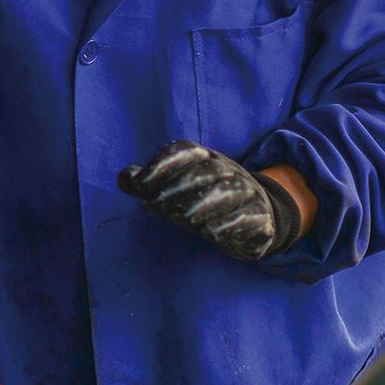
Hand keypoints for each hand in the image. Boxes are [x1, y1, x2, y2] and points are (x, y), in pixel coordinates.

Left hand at [118, 140, 305, 259]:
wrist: (255, 219)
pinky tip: (211, 233)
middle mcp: (228, 171)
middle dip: (176, 187)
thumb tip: (124, 178)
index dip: (161, 164)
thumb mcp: (177, 192)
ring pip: (228, 192)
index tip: (138, 184)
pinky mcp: (260, 218)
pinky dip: (230, 224)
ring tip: (182, 218)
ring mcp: (247, 193)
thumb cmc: (206, 202)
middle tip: (153, 205)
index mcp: (206, 159)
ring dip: (203, 204)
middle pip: (205, 171)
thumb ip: (148, 185)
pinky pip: (248, 217)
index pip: (185, 151)